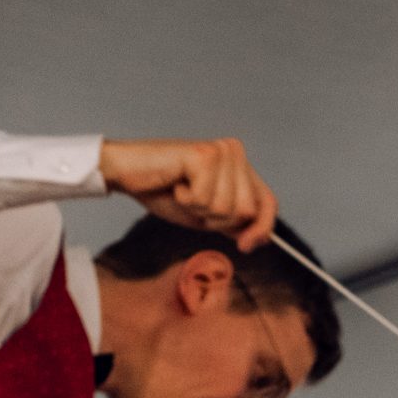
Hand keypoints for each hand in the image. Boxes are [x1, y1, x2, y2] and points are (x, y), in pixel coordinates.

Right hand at [99, 138, 278, 250]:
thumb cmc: (165, 192)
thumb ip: (235, 222)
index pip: (268, 202)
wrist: (128, 174)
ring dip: (200, 210)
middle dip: (218, 219)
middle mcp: (234, 152)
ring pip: (227, 207)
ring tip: (183, 191)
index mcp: (240, 165)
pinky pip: (205, 199)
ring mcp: (220, 151)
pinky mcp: (203, 155)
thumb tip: (264, 239)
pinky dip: (187, 200)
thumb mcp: (208, 215)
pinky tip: (176, 184)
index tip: (245, 246)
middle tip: (194, 202)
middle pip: (247, 211)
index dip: (262, 229)